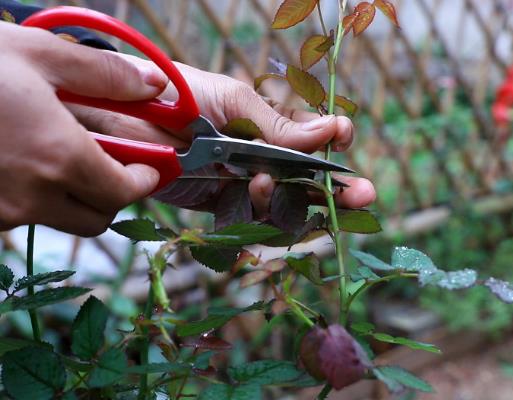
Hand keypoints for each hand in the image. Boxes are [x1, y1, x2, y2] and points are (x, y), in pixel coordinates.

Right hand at [0, 22, 166, 235]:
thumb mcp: (39, 55)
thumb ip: (106, 75)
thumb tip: (155, 84)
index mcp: (59, 158)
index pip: (123, 193)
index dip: (144, 181)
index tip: (150, 167)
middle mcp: (32, 196)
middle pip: (96, 220)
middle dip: (113, 196)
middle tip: (112, 166)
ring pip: (58, 221)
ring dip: (73, 198)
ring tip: (60, 156)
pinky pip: (19, 217)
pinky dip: (34, 198)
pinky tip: (21, 162)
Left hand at [70, 57, 375, 214]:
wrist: (120, 117)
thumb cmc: (177, 94)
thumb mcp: (232, 100)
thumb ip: (277, 125)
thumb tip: (328, 131)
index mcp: (268, 126)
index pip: (312, 140)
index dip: (333, 142)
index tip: (343, 138)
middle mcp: (260, 159)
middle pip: (308, 182)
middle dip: (337, 191)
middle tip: (363, 194)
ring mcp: (241, 186)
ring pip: (283, 207)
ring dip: (285, 201)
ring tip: (263, 182)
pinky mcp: (218, 209)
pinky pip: (250, 224)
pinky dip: (256, 217)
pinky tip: (252, 195)